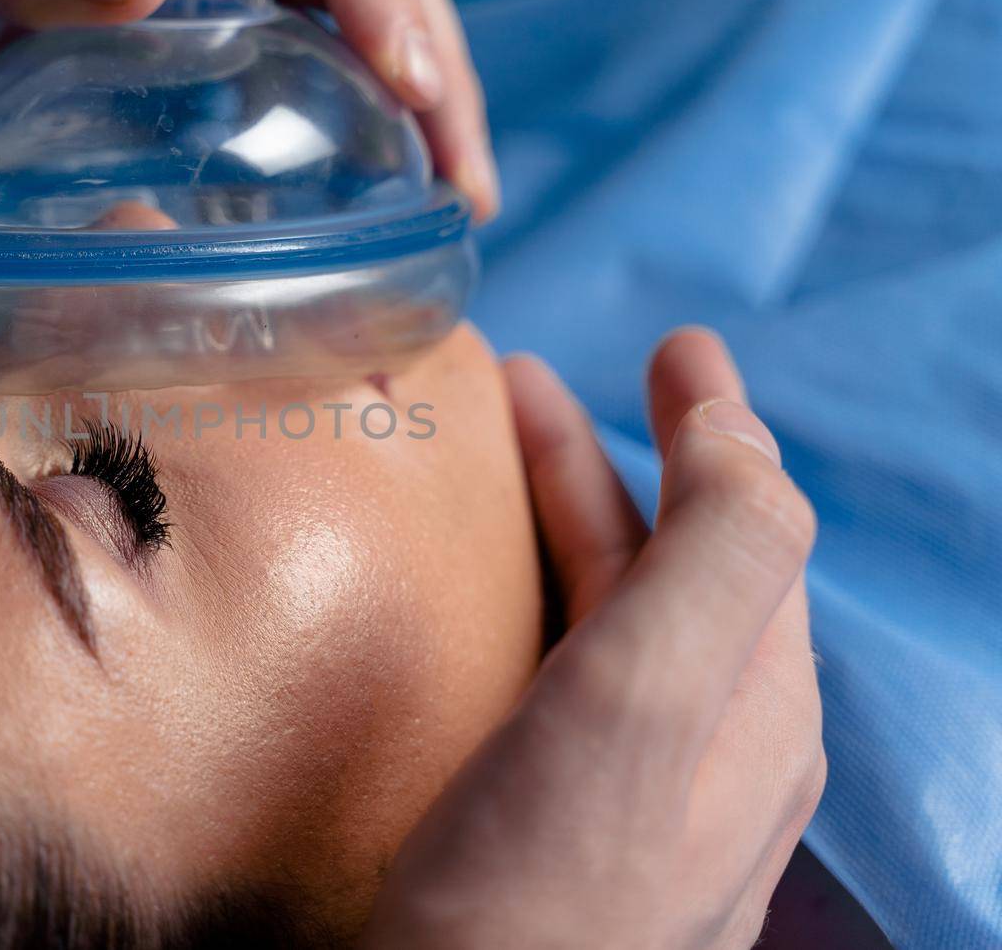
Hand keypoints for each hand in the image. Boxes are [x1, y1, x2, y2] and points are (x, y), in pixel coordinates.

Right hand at [363, 328, 825, 948]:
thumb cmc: (535, 891)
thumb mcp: (645, 700)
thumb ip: (720, 555)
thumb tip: (742, 433)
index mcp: (754, 710)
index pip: (746, 527)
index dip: (709, 425)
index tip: (671, 342)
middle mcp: (711, 754)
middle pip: (670, 567)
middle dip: (606, 461)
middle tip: (522, 382)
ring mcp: (635, 799)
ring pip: (612, 620)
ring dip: (560, 523)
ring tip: (487, 456)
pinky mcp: (558, 832)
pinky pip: (564, 676)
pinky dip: (527, 599)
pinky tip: (477, 598)